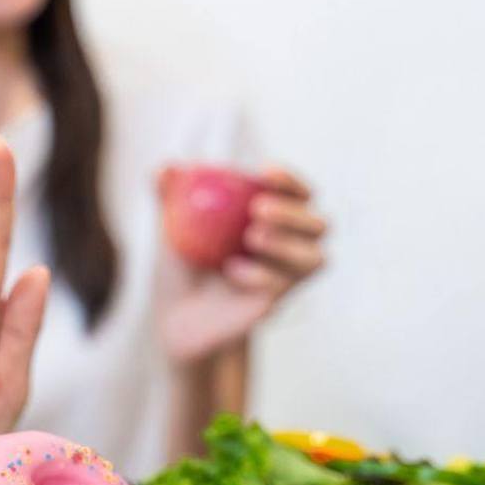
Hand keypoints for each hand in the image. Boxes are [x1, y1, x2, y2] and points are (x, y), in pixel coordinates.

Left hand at [158, 166, 325, 363]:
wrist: (177, 316)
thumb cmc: (181, 264)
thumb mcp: (170, 227)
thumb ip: (169, 196)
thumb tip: (165, 167)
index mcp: (273, 218)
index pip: (298, 193)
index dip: (290, 181)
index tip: (265, 171)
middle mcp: (289, 247)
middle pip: (319, 224)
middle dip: (294, 213)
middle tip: (258, 209)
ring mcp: (286, 279)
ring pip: (315, 258)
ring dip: (288, 244)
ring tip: (251, 238)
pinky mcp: (276, 303)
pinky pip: (283, 287)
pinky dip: (261, 275)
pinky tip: (232, 271)